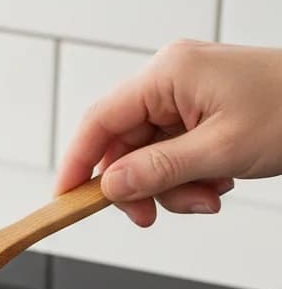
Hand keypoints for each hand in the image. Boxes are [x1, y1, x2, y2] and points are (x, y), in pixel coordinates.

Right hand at [55, 41, 281, 225]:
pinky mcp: (203, 108)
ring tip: (209, 195)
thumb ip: (158, 170)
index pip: (100, 120)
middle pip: (124, 143)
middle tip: (155, 215)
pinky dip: (190, 174)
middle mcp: (172, 78)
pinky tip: (219, 180)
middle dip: (142, 184)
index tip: (65, 198)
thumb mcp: (222, 151)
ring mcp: (188, 93)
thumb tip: (109, 187)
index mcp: (168, 74)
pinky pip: (175, 149)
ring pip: (150, 153)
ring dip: (172, 185)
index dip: (78, 162)